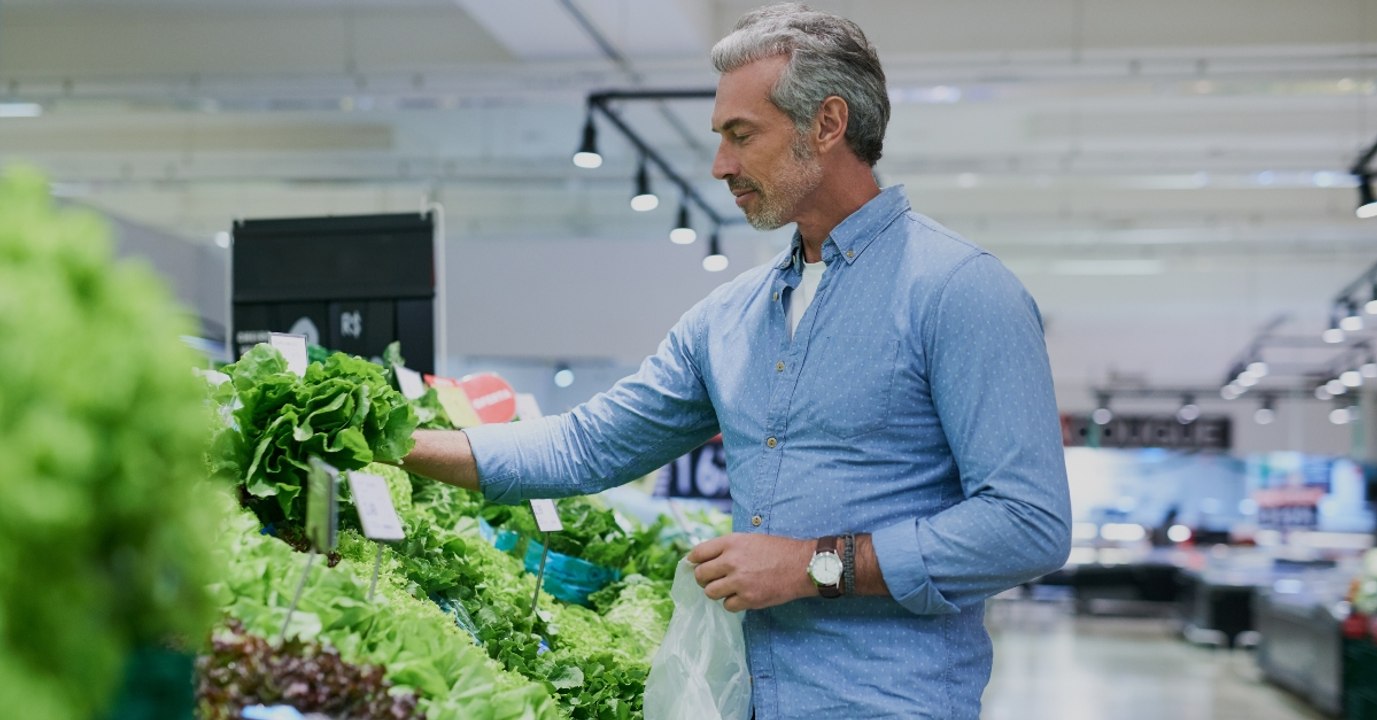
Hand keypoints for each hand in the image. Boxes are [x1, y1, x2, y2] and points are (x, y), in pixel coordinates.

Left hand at [687, 533, 814, 611]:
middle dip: (704, 579)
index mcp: (731, 542)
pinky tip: (742, 596)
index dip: (694, 561)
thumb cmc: (778, 550)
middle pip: (700, 575)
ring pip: (710, 593)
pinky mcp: (749, 599)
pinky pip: (727, 605)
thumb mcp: (750, 539)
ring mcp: (739, 581)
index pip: (698, 553)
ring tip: (729, 588)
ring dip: (717, 592)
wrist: (803, 565)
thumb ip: (728, 547)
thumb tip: (704, 559)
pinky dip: (733, 603)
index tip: (696, 566)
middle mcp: (732, 561)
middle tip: (714, 580)